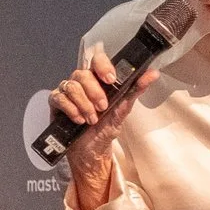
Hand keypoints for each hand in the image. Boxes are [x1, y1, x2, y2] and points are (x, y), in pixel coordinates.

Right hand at [51, 47, 154, 209]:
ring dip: (84, 104)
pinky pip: (58, 97)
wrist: (91, 150)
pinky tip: (78, 119)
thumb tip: (154, 73)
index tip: (111, 80)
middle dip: (94, 92)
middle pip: (83, 74)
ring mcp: (67, 90)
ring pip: (71, 86)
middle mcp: (81, 81)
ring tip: (91, 119)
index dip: (102, 65)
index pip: (97, 59)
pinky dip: (70, 109)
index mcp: (98, 78)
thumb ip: (135, 90)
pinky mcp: (56, 102)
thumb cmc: (107, 126)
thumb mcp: (123, 109)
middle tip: (102, 108)